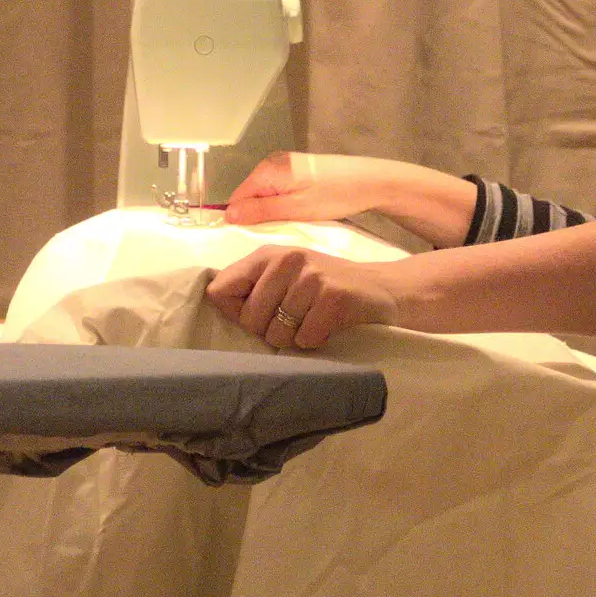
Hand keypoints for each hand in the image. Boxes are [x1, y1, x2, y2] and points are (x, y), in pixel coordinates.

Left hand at [206, 244, 399, 349]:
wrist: (383, 289)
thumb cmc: (325, 287)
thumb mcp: (285, 276)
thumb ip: (251, 285)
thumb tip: (212, 301)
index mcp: (266, 255)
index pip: (220, 291)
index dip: (236, 312)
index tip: (261, 313)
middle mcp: (287, 260)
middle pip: (249, 320)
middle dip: (270, 331)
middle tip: (297, 319)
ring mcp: (311, 277)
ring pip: (277, 334)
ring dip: (295, 338)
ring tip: (314, 321)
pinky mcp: (333, 297)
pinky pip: (305, 339)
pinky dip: (316, 341)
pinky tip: (329, 326)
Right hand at [224, 152, 383, 225]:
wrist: (371, 181)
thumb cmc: (334, 196)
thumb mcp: (295, 209)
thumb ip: (260, 211)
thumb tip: (227, 215)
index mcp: (267, 169)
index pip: (237, 198)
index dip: (241, 220)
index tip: (253, 240)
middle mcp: (272, 163)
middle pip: (250, 195)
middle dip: (257, 217)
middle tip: (274, 236)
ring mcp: (286, 165)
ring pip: (265, 195)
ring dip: (272, 212)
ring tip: (286, 227)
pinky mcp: (299, 170)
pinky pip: (279, 191)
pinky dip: (283, 205)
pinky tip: (296, 216)